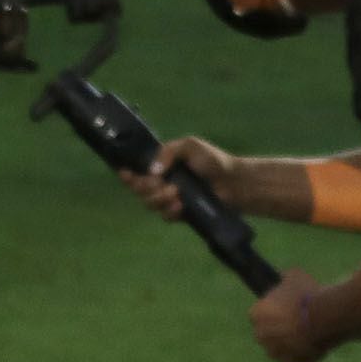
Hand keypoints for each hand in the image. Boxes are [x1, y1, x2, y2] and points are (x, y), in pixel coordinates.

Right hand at [115, 136, 235, 221]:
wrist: (234, 182)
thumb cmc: (213, 160)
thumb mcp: (189, 146)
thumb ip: (167, 152)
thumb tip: (152, 171)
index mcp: (161, 165)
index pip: (137, 171)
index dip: (127, 175)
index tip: (126, 174)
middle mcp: (162, 182)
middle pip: (139, 189)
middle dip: (145, 187)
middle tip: (160, 184)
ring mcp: (170, 199)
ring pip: (149, 203)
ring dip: (158, 199)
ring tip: (175, 194)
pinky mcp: (180, 213)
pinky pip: (165, 215)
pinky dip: (169, 211)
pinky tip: (180, 206)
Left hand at [248, 268, 327, 361]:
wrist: (325, 319)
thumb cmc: (308, 295)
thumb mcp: (295, 277)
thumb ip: (285, 279)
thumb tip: (285, 277)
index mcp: (256, 314)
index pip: (258, 313)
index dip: (272, 310)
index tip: (284, 308)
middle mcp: (260, 335)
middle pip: (267, 331)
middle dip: (278, 327)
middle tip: (296, 320)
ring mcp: (274, 351)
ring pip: (278, 347)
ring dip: (288, 342)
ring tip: (306, 333)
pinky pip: (292, 358)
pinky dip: (300, 353)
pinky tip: (311, 345)